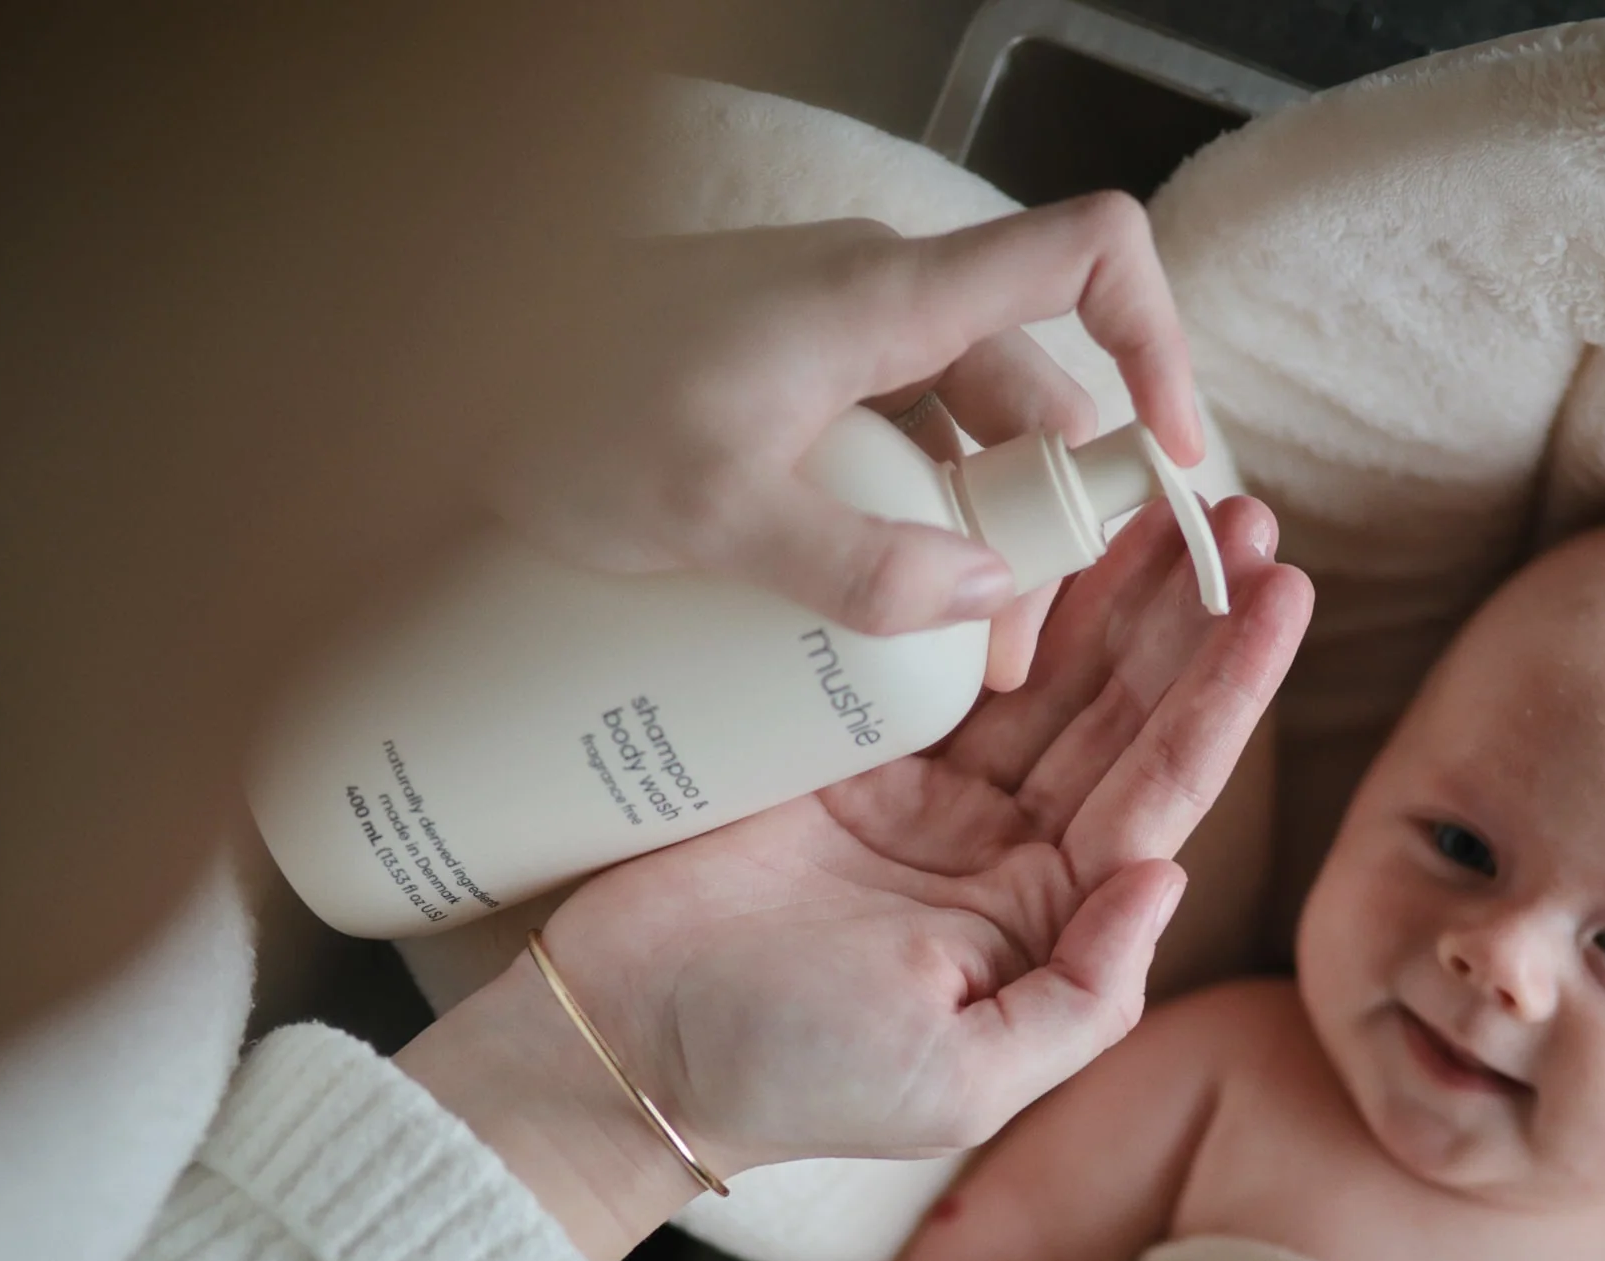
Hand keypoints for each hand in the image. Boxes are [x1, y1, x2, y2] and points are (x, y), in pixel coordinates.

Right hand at [398, 494, 1305, 1260]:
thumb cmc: (789, 1080)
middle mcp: (1006, 860)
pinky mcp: (848, 759)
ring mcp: (930, 803)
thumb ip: (1080, 998)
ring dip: (1108, 591)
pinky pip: (939, 664)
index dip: (1224, 691)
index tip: (1279, 591)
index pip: (1159, 791)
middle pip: (1118, 716)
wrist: (623, 1044)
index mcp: (1047, 927)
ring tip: (1165, 492)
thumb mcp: (961, 1082)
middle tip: (1240, 508)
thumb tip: (1167, 876)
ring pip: (1043, 677)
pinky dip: (992, 597)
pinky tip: (1036, 528)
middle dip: (1186, 615)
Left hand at [491, 203, 1206, 688]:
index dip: (1162, 344)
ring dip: (977, 538)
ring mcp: (830, 339)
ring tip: (943, 660)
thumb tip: (988, 594)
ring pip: (961, 432)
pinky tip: (872, 609)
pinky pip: (893, 444)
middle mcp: (876, 301)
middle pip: (1031, 391)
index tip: (1177, 463)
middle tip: (1008, 653)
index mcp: (884, 298)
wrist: (427, 358)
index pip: (1088, 255)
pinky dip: (912, 521)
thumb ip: (855, 560)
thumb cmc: (553, 409)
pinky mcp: (785, 381)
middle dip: (1048, 521)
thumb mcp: (709, 510)